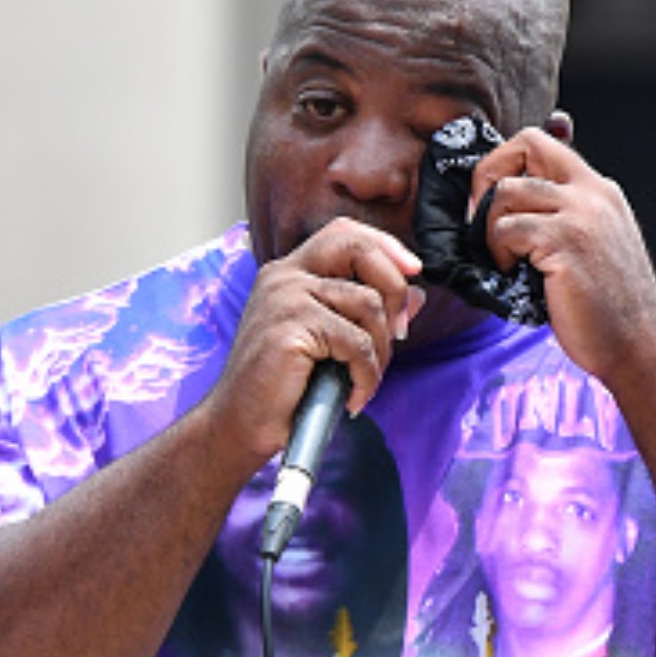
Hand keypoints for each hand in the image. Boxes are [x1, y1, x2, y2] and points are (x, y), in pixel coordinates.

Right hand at [208, 217, 423, 464]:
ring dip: (381, 349)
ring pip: (367, 303)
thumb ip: (367, 313)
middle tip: (397, 332)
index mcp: (289, 273)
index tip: (412, 272)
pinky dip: (366, 375)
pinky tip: (353, 395)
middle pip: (358, 248)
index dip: (385, 246)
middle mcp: (284, 277)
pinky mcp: (291, 327)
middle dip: (393, 286)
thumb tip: (415, 294)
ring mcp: (285, 298)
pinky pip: (356, 343)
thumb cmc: (280, 387)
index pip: (343, 233)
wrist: (240, 423)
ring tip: (365, 377)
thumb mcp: (329, 341)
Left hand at [469, 123, 655, 380]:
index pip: (542, 141)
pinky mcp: (566, 242)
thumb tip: (500, 206)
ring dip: (489, 227)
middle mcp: (592, 192)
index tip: (491, 199)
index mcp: (597, 191)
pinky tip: (513, 273)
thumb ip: (558, 219)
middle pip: (525, 143)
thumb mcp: (588, 246)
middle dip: (486, 176)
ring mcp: (581, 215)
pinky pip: (506, 229)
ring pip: (505, 192)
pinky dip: (497, 252)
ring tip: (504, 258)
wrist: (639, 344)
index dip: (504, 162)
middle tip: (482, 219)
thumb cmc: (606, 305)